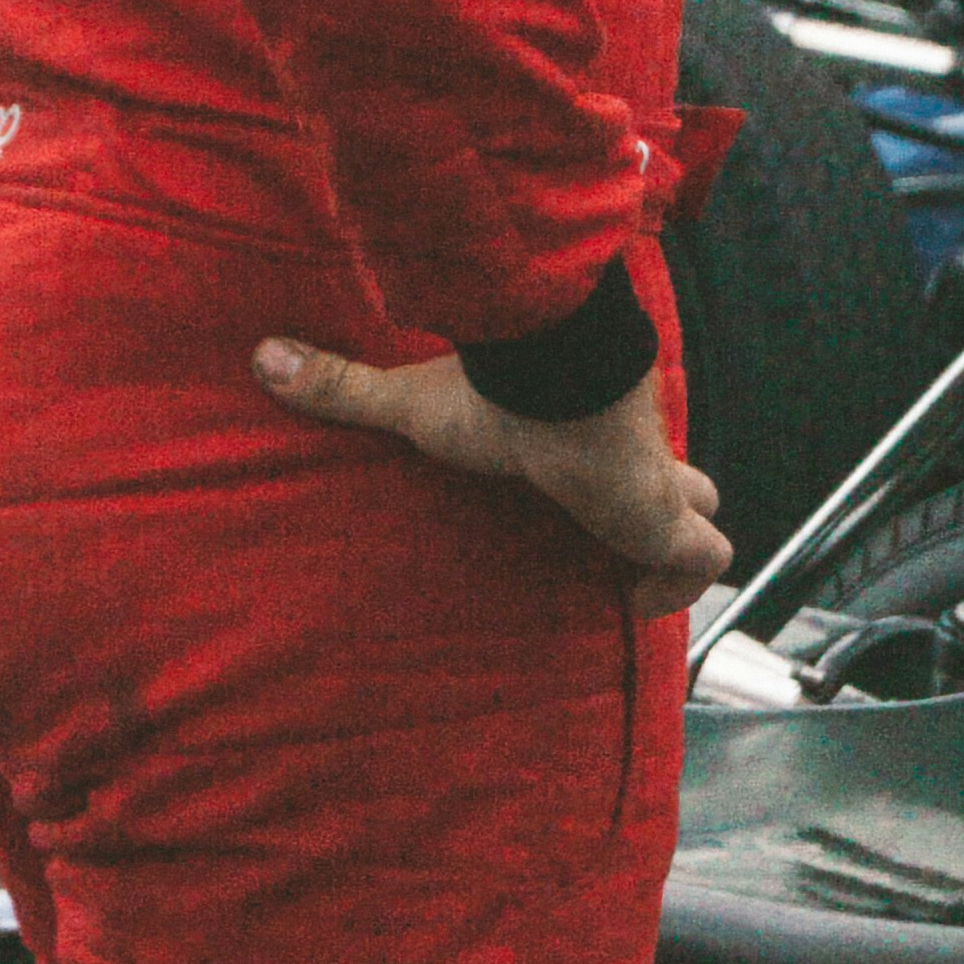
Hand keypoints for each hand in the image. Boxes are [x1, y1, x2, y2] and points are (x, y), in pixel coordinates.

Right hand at [250, 337, 726, 616]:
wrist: (549, 378)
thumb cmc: (492, 388)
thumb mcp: (406, 402)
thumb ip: (342, 387)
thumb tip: (260, 357)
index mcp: (583, 429)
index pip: (622, 448)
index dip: (618, 474)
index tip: (590, 499)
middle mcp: (631, 454)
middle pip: (682, 483)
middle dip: (665, 513)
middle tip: (623, 548)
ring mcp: (656, 488)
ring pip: (701, 519)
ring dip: (673, 553)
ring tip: (631, 587)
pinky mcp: (666, 520)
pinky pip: (703, 561)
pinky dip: (676, 588)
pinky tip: (637, 605)